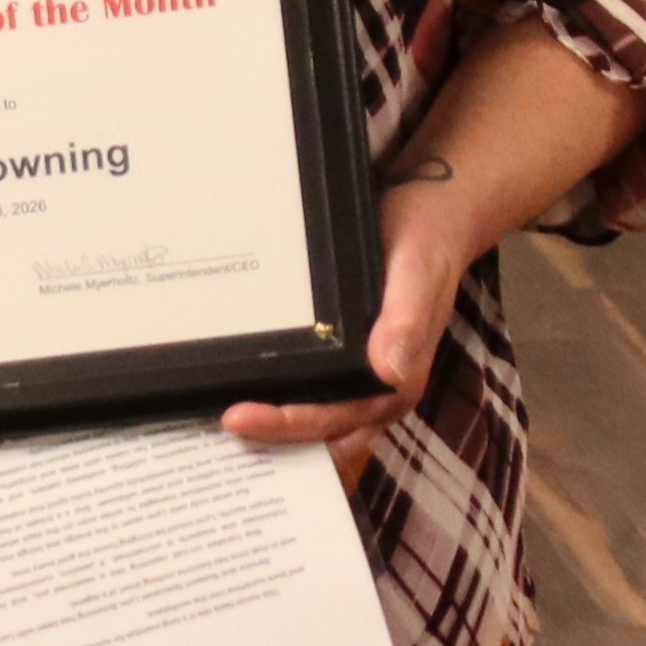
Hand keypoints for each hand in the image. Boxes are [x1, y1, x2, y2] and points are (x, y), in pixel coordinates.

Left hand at [219, 167, 472, 487]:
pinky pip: (309, 382)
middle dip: (269, 433)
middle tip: (214, 420)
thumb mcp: (418, 274)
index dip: (288, 425)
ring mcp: (359, 372)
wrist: (434, 212)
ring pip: (310, 413)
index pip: (335, 420)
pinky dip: (276, 389)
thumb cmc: (427, 242)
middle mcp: (376, 387)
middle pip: (317, 429)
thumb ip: (407, 322)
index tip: (239, 419)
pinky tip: (238, 380)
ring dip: (270, 421)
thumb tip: (387, 370)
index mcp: (396, 381)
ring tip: (211, 413)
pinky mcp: (344, 351)